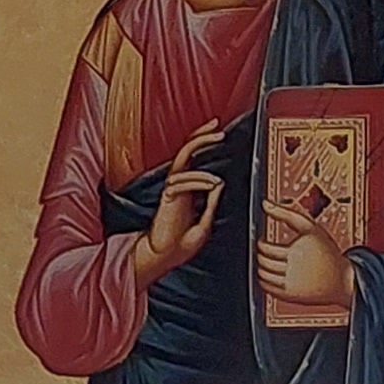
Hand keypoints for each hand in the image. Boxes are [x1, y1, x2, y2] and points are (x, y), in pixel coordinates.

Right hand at [126, 122, 231, 289]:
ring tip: (218, 149)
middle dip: (200, 136)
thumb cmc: (180, 247)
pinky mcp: (167, 198)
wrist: (164, 258)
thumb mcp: (205, 224)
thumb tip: (219, 184)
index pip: (193, 159)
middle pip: (186, 151)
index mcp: (187, 190)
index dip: (203, 142)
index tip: (217, 132)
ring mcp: (172, 190)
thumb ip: (211, 204)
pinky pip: (182, 180)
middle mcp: (178, 186)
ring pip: (183, 160)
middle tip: (216, 125)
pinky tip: (213, 184)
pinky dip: (199, 179)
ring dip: (202, 151)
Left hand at [255, 202, 352, 312]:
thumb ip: (286, 213)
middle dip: (261, 255)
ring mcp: (290, 284)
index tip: (264, 241)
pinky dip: (264, 280)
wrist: (343, 280)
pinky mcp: (290, 296)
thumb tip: (265, 203)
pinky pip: (266, 288)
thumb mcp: (311, 227)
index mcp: (295, 251)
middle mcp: (292, 269)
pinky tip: (273, 274)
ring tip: (270, 262)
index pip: (265, 248)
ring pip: (262, 275)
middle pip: (263, 262)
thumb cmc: (327, 251)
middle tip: (266, 251)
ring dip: (261, 267)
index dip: (261, 243)